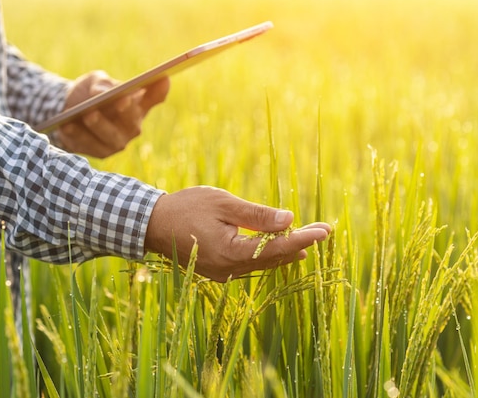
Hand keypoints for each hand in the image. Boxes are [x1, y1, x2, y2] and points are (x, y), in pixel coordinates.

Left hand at [57, 70, 168, 157]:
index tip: (162, 77)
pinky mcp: (100, 152)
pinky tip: (67, 126)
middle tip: (119, 101)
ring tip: (88, 114)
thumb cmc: (89, 93)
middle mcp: (132, 126)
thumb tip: (101, 92)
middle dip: (126, 112)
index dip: (158, 90)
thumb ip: (101, 84)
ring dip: (99, 126)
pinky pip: (89, 146)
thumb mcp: (95, 81)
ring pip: (111, 137)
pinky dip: (78, 136)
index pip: (155, 97)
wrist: (67, 112)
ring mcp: (117, 142)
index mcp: (138, 105)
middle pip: (133, 122)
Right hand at [144, 186, 331, 281]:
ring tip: (308, 240)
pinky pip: (250, 265)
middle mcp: (230, 269)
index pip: (278, 247)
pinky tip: (279, 248)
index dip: (304, 238)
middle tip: (323, 231)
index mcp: (232, 252)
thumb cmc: (186, 207)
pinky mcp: (218, 271)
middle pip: (274, 258)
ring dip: (285, 251)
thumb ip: (257, 215)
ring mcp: (223, 273)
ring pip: (263, 263)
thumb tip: (290, 220)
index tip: (325, 230)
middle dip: (300, 244)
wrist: (152, 224)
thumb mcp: (224, 203)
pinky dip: (266, 255)